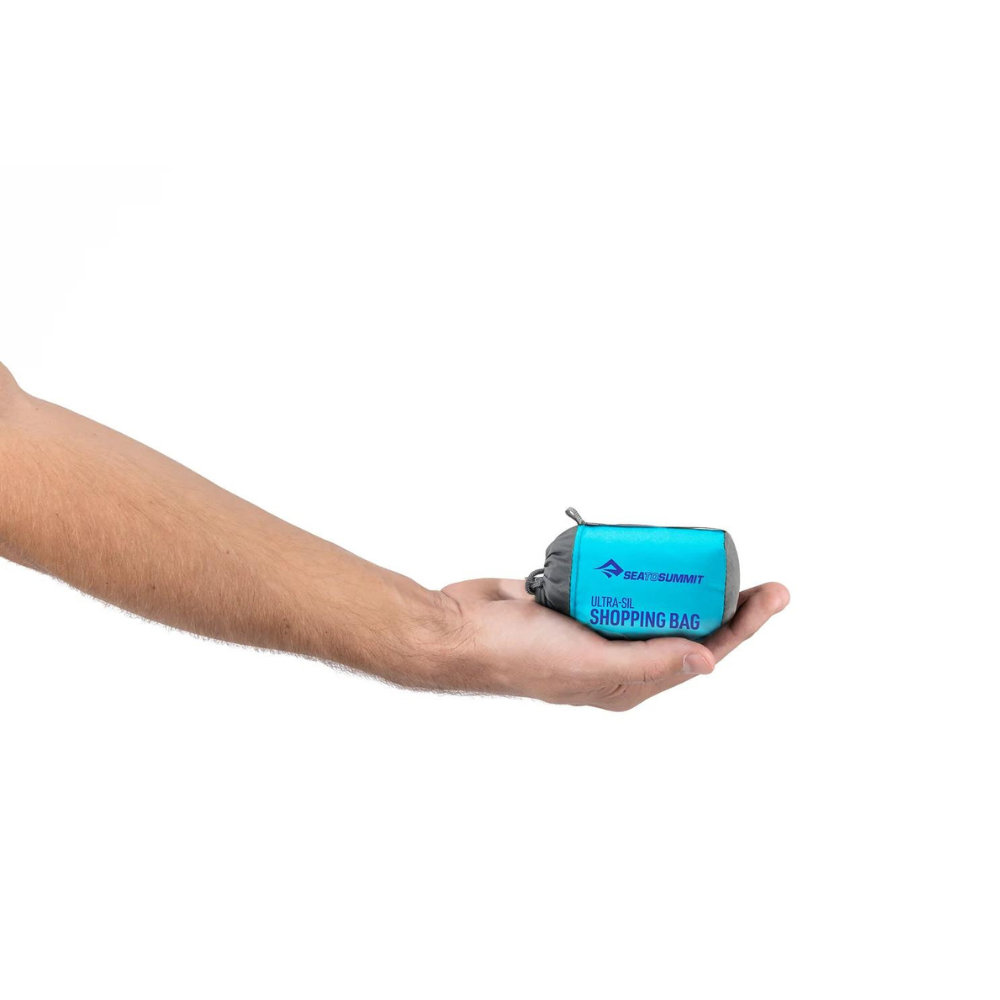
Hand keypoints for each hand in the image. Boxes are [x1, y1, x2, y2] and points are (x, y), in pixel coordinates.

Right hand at [437, 579, 788, 710]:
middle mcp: (619, 658)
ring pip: (654, 603)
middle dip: (725, 603)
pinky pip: (618, 581)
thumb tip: (709, 662)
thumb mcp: (589, 664)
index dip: (740, 626)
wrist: (459, 628)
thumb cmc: (517, 655)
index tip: (771, 596)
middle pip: (685, 626)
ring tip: (715, 561)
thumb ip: (649, 661)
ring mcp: (597, 628)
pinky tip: (653, 550)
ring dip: (684, 583)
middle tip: (759, 577)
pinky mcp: (576, 600)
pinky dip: (638, 567)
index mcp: (630, 683)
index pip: (701, 652)